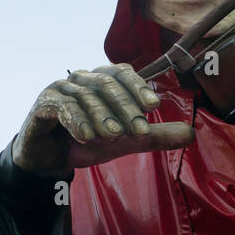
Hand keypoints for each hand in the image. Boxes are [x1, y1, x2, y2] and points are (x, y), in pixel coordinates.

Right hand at [11, 63, 194, 174]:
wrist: (48, 161)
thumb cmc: (85, 143)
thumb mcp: (124, 142)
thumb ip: (154, 137)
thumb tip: (191, 134)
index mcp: (101, 81)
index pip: (122, 74)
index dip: (139, 87)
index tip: (154, 107)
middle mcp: (81, 79)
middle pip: (107, 84)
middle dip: (125, 107)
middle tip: (139, 131)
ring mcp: (60, 89)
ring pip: (85, 96)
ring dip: (102, 116)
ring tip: (114, 137)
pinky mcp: (43, 105)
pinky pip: (62, 107)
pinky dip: (76, 121)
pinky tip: (87, 137)